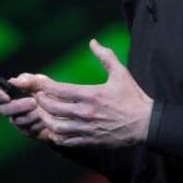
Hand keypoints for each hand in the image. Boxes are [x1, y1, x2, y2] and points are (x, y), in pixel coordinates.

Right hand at [0, 79, 48, 140]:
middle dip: (18, 106)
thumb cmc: (47, 92)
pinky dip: (39, 123)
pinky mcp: (27, 132)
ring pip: (17, 121)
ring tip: (44, 110)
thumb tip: (14, 81)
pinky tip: (47, 119)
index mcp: (9, 93)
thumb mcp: (41, 82)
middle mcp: (10, 108)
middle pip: (3, 110)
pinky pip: (29, 130)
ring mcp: (17, 121)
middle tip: (34, 102)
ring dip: (32, 115)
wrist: (63, 109)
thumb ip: (28, 80)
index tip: (6, 96)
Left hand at [31, 39, 153, 147]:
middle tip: (36, 96)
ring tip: (41, 112)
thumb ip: (105, 56)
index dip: (42, 86)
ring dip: (44, 118)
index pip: (59, 90)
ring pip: (55, 126)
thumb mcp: (121, 73)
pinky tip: (53, 128)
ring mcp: (87, 128)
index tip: (37, 83)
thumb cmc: (133, 97)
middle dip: (40, 101)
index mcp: (92, 94)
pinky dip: (55, 135)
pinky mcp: (90, 140)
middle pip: (52, 108)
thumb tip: (93, 42)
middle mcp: (86, 112)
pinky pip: (65, 141)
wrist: (146, 124)